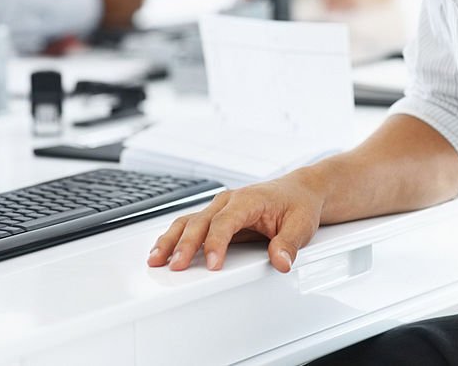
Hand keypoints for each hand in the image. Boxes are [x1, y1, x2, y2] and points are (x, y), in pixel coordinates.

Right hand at [147, 170, 325, 272]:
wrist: (300, 190)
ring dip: (171, 240)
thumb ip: (289, 244)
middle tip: (175, 266)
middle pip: (200, 222)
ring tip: (156, 259)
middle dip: (185, 245)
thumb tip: (281, 262)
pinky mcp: (215, 215)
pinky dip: (174, 237)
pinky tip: (163, 251)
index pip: (225, 222)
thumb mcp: (301, 225)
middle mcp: (229, 200)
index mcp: (248, 200)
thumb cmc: (298, 204)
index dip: (216, 243)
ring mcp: (219, 207)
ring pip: (188, 221)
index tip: (212, 264)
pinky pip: (190, 224)